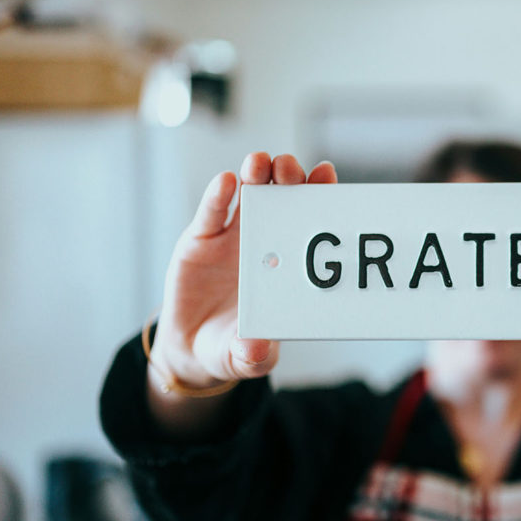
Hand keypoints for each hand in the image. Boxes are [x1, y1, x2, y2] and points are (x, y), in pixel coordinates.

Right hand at [151, 153, 337, 389]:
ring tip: (260, 163)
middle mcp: (266, 241)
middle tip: (291, 168)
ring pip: (249, 195)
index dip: (319, 195)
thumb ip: (253, 355)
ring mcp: (234, 237)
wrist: (193, 346)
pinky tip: (226, 181)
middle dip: (289, 178)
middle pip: (282, 198)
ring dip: (257, 175)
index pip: (309, 221)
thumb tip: (256, 350)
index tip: (327, 174)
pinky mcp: (201, 238)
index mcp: (288, 263)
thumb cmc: (234, 346)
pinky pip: (211, 212)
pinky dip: (218, 195)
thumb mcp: (246, 357)